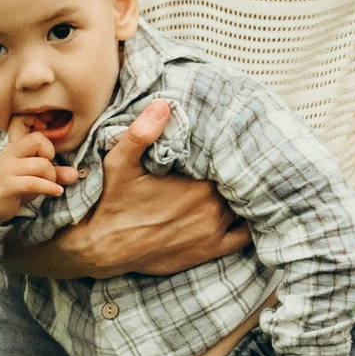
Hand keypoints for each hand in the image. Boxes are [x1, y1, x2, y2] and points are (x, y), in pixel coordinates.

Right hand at [0, 119, 66, 222]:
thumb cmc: (13, 187)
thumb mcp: (34, 177)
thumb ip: (54, 173)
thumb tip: (75, 174)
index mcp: (14, 147)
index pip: (31, 129)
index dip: (46, 139)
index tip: (48, 156)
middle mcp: (9, 154)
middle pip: (39, 141)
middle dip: (50, 156)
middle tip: (49, 171)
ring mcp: (7, 169)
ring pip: (42, 165)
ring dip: (52, 177)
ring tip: (50, 185)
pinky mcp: (8, 185)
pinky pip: (34, 183)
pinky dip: (50, 188)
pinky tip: (56, 192)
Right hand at [11, 101, 249, 280]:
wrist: (104, 249)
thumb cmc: (113, 203)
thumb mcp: (120, 163)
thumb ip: (141, 134)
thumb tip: (162, 105)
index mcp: (198, 185)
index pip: (229, 161)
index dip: (230, 151)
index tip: (228, 143)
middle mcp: (211, 208)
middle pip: (238, 183)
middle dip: (236, 172)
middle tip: (236, 160)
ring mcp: (213, 231)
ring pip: (244, 207)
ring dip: (243, 195)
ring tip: (242, 182)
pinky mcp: (210, 250)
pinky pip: (244, 237)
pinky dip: (249, 223)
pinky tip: (247, 212)